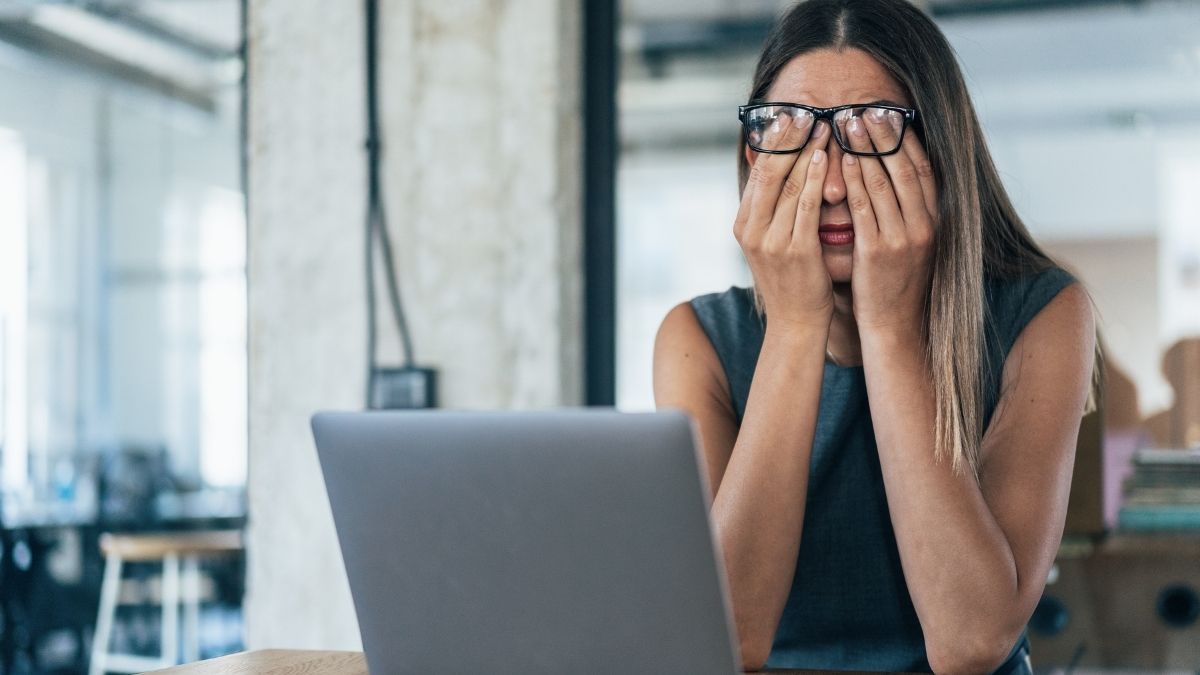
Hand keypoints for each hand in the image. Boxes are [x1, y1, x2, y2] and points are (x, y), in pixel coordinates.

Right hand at [733, 119, 833, 331]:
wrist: (796, 323)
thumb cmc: (791, 279)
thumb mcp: (772, 241)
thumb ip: (772, 209)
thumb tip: (779, 170)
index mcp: (743, 224)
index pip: (757, 172)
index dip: (773, 141)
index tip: (789, 115)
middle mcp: (751, 230)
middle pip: (769, 172)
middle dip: (789, 138)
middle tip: (806, 110)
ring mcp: (771, 240)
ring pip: (789, 184)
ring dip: (808, 150)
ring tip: (824, 125)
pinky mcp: (795, 250)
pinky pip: (806, 205)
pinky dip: (816, 178)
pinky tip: (826, 157)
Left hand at [840, 109, 937, 336]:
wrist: (895, 326)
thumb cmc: (895, 282)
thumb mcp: (910, 243)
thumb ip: (905, 211)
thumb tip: (894, 176)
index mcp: (934, 220)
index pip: (922, 168)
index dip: (906, 138)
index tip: (890, 113)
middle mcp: (924, 225)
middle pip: (904, 168)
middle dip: (883, 135)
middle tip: (864, 108)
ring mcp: (903, 238)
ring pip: (884, 182)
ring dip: (865, 149)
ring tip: (848, 123)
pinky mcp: (879, 251)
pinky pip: (865, 208)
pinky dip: (856, 180)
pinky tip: (844, 160)